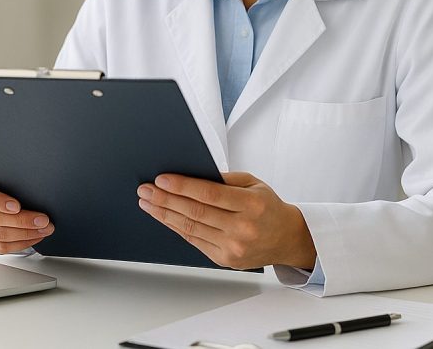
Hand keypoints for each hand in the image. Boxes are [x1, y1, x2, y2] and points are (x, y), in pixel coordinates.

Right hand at [0, 170, 54, 253]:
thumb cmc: (7, 181)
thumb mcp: (9, 173)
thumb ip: (16, 176)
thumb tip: (36, 180)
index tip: (17, 206)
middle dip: (23, 221)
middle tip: (43, 220)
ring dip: (26, 234)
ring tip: (44, 229)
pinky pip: (0, 248)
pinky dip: (21, 244)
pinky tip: (35, 237)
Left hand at [136, 171, 316, 269]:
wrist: (286, 238)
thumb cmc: (269, 207)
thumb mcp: (253, 184)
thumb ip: (225, 179)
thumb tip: (190, 174)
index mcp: (252, 205)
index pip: (209, 194)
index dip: (182, 186)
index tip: (162, 179)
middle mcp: (243, 228)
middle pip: (195, 212)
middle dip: (165, 200)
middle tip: (145, 190)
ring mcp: (233, 247)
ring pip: (191, 228)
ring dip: (164, 214)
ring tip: (147, 203)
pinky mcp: (225, 259)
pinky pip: (194, 241)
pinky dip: (176, 228)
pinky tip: (164, 217)